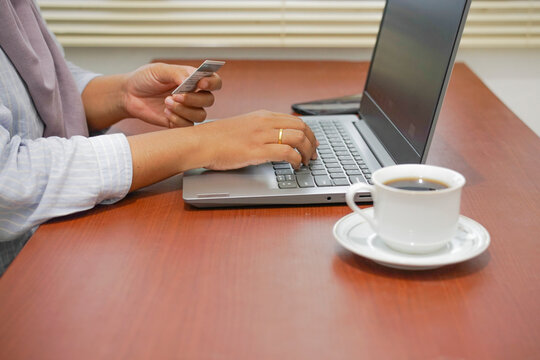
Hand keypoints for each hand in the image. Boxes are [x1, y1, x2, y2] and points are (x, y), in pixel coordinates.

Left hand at [123, 62, 221, 127]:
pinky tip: (165, 112)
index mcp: (193, 79)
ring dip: (184, 110)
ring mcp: (188, 110)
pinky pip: (188, 125)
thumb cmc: (145, 79)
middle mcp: (194, 95)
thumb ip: (177, 73)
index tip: (202, 83)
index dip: (213, 82)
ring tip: (167, 103)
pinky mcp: (179, 122)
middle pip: (208, 100)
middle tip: (175, 95)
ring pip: (201, 115)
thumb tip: (192, 80)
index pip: (214, 81)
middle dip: (193, 99)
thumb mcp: (159, 70)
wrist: (129, 95)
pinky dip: (177, 119)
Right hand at [195, 110, 318, 169]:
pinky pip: (287, 153)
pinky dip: (296, 160)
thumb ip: (259, 129)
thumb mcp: (243, 126)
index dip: (308, 132)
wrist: (201, 142)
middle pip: (301, 127)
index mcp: (262, 116)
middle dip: (312, 142)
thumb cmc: (218, 138)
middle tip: (313, 154)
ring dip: (307, 152)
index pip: (294, 120)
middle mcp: (265, 123)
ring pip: (298, 139)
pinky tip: (295, 166)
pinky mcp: (258, 150)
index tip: (312, 142)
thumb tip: (273, 139)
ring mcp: (262, 136)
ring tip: (306, 162)